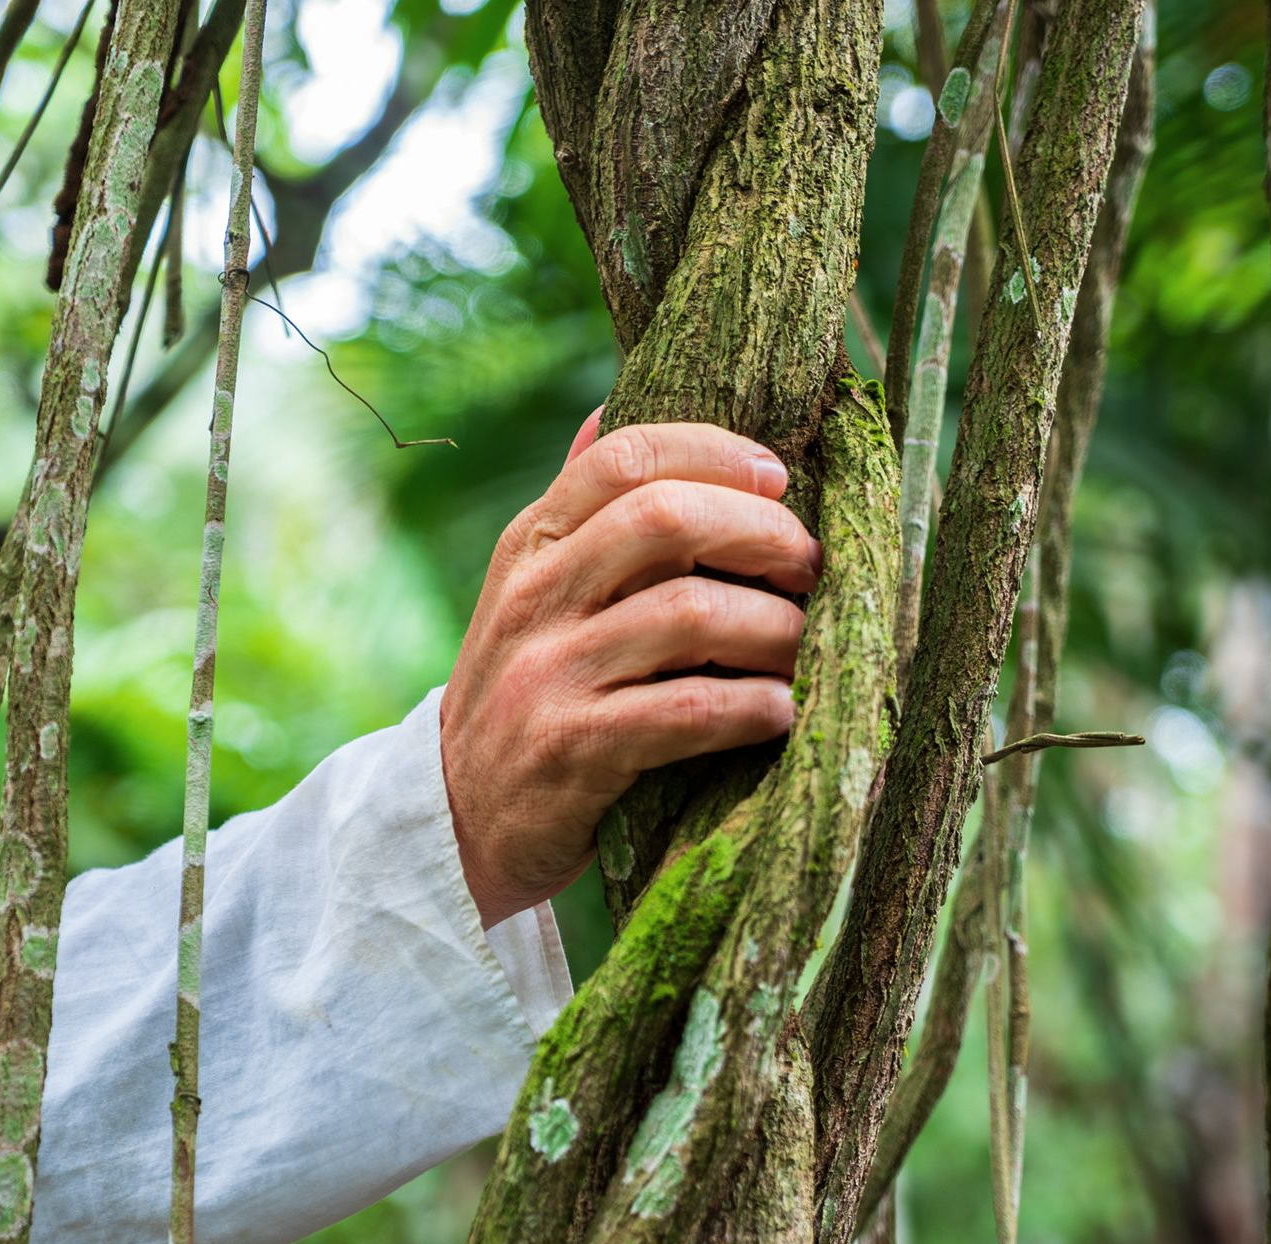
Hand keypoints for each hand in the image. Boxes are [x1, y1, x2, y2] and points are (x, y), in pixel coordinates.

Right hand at [440, 411, 820, 927]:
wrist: (460, 814)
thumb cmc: (528, 688)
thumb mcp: (531, 588)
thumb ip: (578, 509)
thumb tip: (612, 402)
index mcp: (531, 542)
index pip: (624, 457)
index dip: (715, 453)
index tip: (779, 478)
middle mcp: (534, 596)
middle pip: (663, 519)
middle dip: (761, 533)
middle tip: (810, 567)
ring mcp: (548, 673)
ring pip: (689, 615)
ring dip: (774, 629)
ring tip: (806, 647)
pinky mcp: (572, 750)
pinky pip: (688, 712)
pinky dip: (754, 707)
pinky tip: (782, 710)